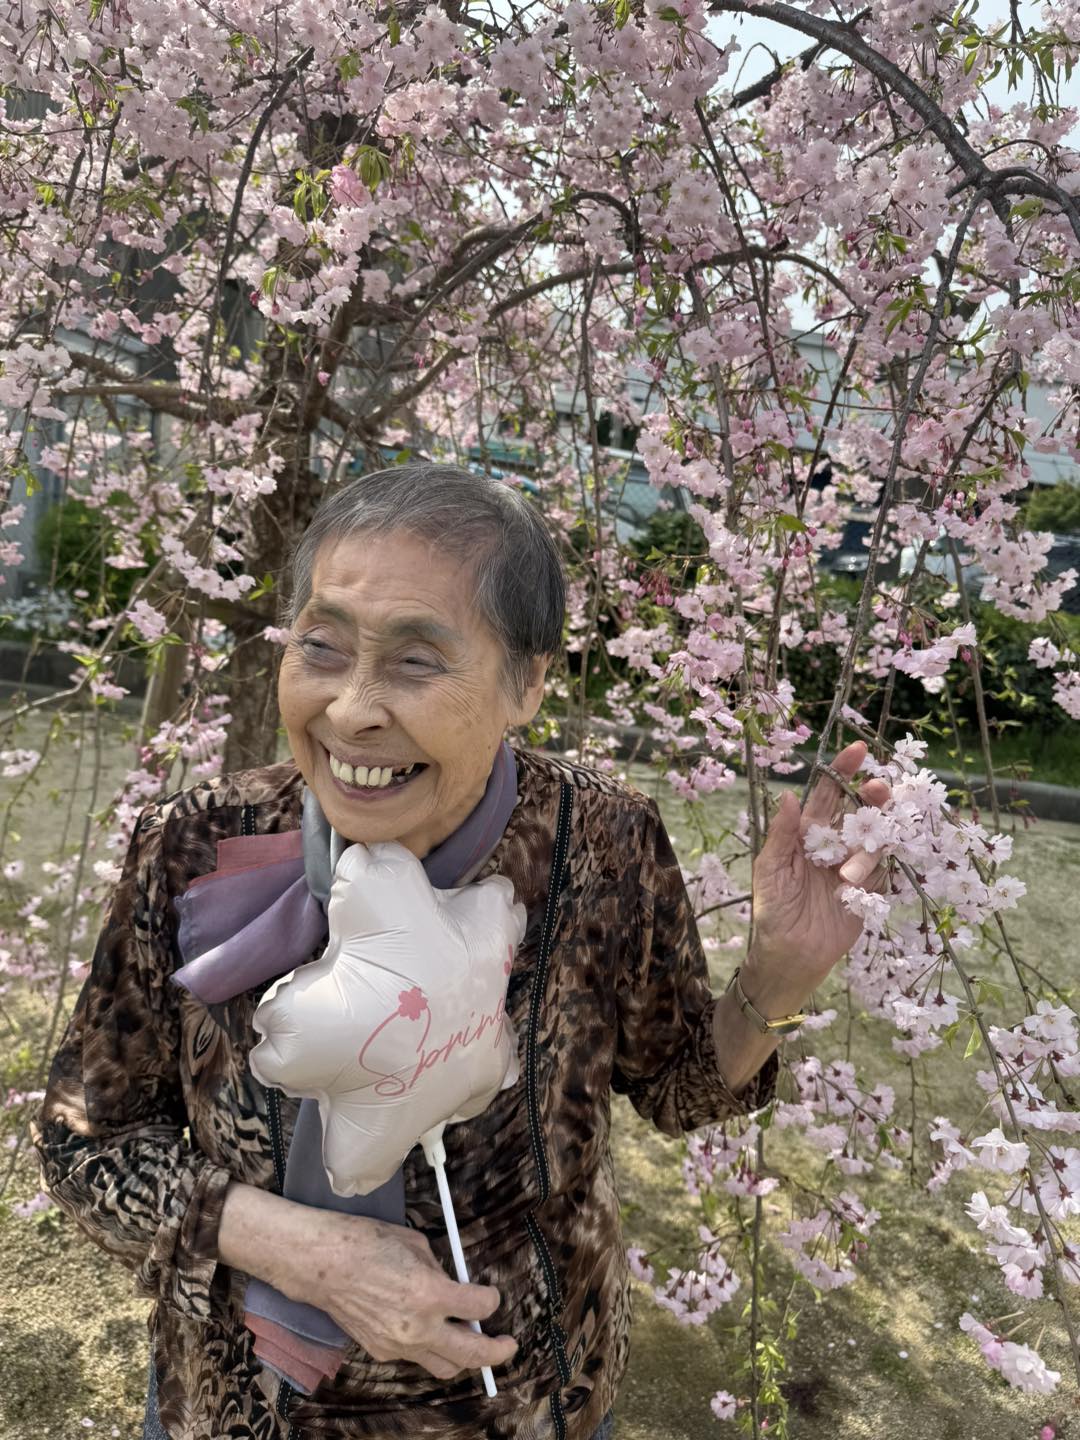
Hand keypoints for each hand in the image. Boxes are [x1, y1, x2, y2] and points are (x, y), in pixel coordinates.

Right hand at [295, 1209, 517, 1381]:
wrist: (322, 1263)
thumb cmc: (368, 1242)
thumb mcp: (417, 1245)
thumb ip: (441, 1271)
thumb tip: (456, 1286)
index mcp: (430, 1293)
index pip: (480, 1307)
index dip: (492, 1299)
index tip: (491, 1295)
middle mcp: (418, 1326)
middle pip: (472, 1354)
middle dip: (496, 1352)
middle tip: (508, 1346)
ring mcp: (399, 1344)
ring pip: (444, 1367)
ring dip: (462, 1356)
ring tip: (470, 1342)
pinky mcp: (382, 1352)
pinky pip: (416, 1357)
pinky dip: (428, 1346)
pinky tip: (425, 1327)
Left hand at [748, 741, 890, 991]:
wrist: (789, 957)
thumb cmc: (772, 911)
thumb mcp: (770, 870)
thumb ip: (782, 834)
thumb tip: (789, 795)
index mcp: (808, 835)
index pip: (827, 796)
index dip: (842, 772)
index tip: (858, 751)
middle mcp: (834, 846)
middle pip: (860, 810)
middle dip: (872, 796)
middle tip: (878, 789)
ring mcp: (854, 867)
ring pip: (875, 841)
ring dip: (866, 852)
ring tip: (846, 878)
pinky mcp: (870, 892)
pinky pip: (884, 872)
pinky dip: (879, 871)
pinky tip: (862, 884)